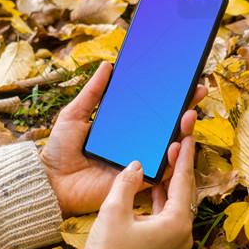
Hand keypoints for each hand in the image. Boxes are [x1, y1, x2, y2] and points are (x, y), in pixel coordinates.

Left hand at [39, 61, 205, 217]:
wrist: (53, 183)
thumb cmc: (59, 151)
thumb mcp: (74, 114)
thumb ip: (92, 92)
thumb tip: (107, 65)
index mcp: (121, 126)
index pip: (149, 108)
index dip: (166, 96)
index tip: (181, 79)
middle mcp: (133, 142)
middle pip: (165, 125)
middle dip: (183, 108)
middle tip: (196, 92)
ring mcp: (138, 161)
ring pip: (169, 146)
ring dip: (183, 131)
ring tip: (189, 115)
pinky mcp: (139, 181)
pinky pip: (162, 171)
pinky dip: (173, 159)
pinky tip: (177, 144)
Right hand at [76, 136, 196, 248]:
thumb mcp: (114, 211)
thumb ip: (126, 182)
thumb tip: (137, 165)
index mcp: (177, 223)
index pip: (183, 181)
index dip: (184, 156)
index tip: (187, 136)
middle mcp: (182, 234)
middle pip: (184, 192)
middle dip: (179, 167)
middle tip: (177, 142)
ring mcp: (173, 244)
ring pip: (175, 205)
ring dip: (168, 183)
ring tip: (165, 159)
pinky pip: (166, 217)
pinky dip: (160, 200)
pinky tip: (151, 186)